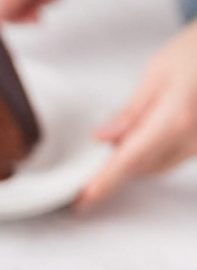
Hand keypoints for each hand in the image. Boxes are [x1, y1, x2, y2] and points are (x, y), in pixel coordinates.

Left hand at [78, 21, 196, 205]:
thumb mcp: (158, 72)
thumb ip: (131, 110)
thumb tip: (104, 136)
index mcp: (175, 118)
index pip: (130, 160)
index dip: (105, 181)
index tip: (85, 197)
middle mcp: (191, 138)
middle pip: (141, 168)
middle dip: (115, 167)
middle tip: (92, 160)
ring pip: (155, 168)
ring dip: (134, 161)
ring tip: (122, 139)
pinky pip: (170, 160)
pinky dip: (151, 155)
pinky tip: (144, 137)